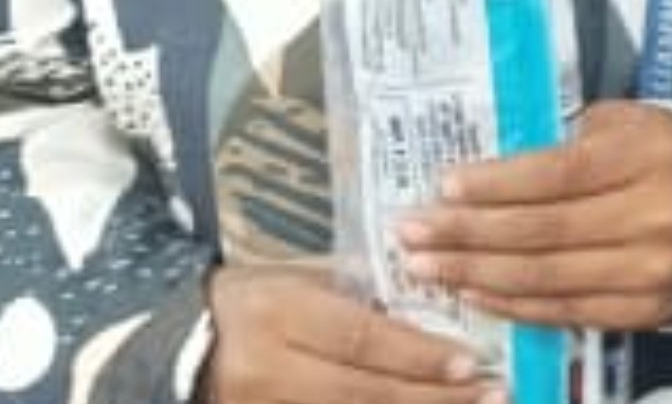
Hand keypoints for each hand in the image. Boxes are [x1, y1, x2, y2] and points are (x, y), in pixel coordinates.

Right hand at [202, 266, 483, 403]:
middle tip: (492, 393)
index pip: (360, 338)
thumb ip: (360, 292)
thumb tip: (433, 305)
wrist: (179, 346)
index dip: (417, 354)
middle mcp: (267, 370)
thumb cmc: (255, 300)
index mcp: (279, 315)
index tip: (471, 361)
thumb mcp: (301, 279)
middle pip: (362, 391)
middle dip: (432, 396)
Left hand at [401, 100, 671, 330]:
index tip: (443, 187)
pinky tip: (473, 293)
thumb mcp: (624, 123)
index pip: (557, 174)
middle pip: (542, 232)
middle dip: (466, 234)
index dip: (495, 185)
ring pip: (544, 278)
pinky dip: (511, 305)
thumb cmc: (660, 152)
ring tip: (426, 267)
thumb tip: (483, 172)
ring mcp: (651, 268)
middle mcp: (655, 214)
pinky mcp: (644, 310)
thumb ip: (562, 142)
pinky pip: (563, 311)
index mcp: (649, 154)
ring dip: (474, 275)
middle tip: (411, 233)